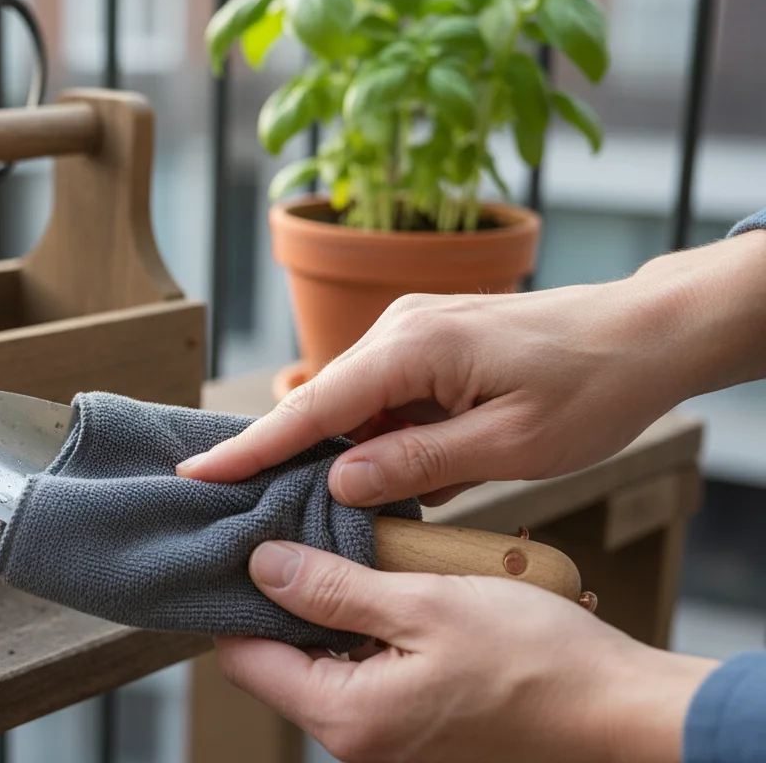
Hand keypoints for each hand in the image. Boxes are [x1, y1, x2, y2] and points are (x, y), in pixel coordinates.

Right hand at [179, 231, 765, 506]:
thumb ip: (419, 464)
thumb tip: (341, 482)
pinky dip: (382, 436)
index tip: (194, 474)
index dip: (250, 449)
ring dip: (351, 452)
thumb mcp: (510, 445)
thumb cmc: (592, 388)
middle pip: (324, 405)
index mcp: (412, 348)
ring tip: (359, 501)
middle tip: (262, 512)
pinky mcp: (429, 341)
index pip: (312, 409)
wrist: (647, 333)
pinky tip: (406, 469)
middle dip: (293, 458)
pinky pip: (385, 395)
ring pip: (355, 405)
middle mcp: (400, 328)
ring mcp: (413, 330)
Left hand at [216, 542, 718, 762]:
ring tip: (357, 557)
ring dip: (334, 613)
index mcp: (348, 717)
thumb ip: (333, 589)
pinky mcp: (418, 729)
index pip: (245, 659)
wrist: (619, 711)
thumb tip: (261, 566)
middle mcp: (358, 742)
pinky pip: (368, 675)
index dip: (240, 600)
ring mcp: (389, 740)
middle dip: (289, 601)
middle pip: (282, 662)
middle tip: (305, 538)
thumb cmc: (535, 659)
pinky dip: (370, 632)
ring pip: (325, 666)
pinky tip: (396, 592)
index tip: (249, 547)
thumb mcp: (424, 604)